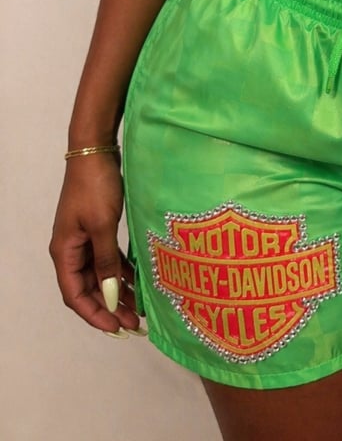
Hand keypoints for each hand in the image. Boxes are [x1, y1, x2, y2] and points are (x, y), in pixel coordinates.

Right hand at [49, 153, 144, 336]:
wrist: (95, 151)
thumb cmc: (95, 186)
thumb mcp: (103, 225)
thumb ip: (106, 261)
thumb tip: (110, 296)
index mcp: (65, 252)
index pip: (75, 295)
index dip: (94, 314)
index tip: (116, 329)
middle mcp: (71, 249)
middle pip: (89, 288)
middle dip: (110, 307)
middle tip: (134, 323)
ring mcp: (85, 239)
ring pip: (100, 274)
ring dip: (118, 291)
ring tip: (139, 308)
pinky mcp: (98, 228)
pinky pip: (108, 258)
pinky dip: (121, 270)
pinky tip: (138, 281)